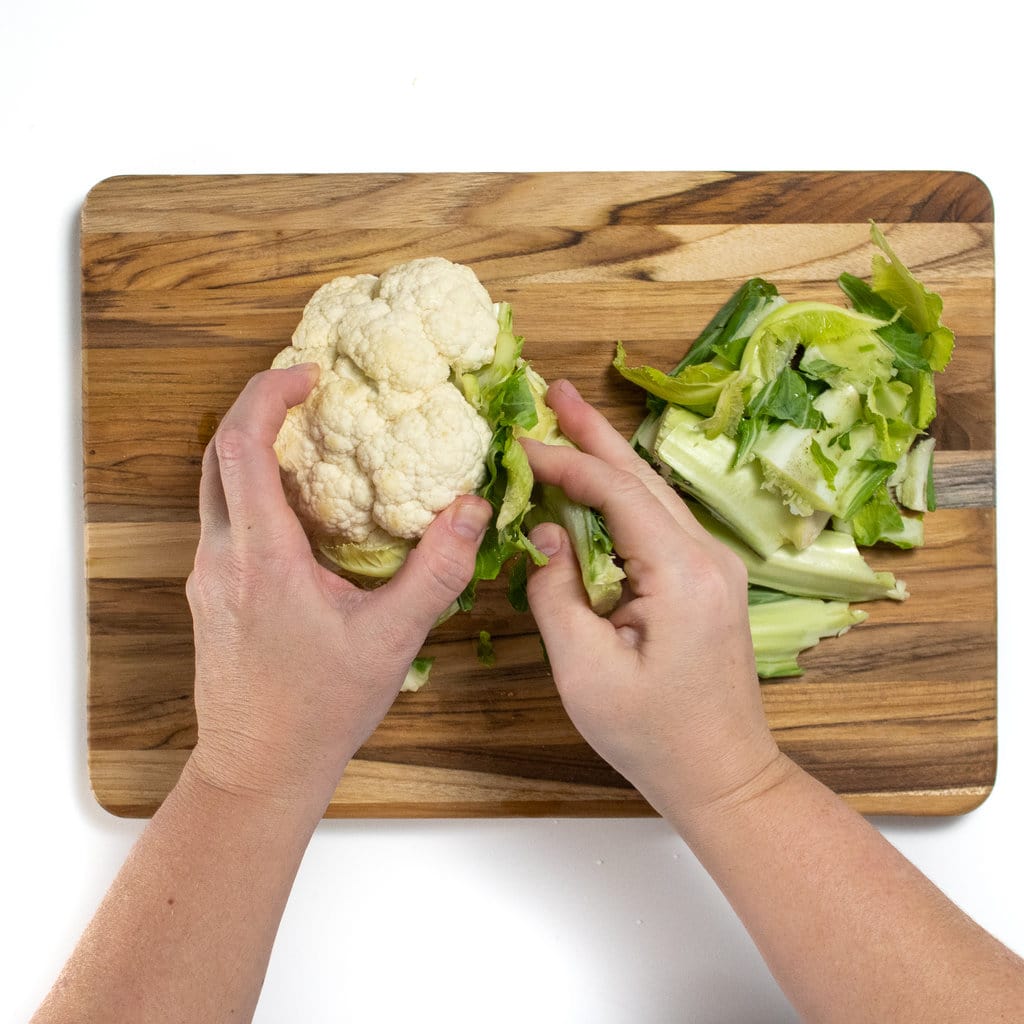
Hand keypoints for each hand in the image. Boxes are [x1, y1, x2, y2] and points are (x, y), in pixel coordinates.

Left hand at [185, 365, 490, 807]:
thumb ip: (436, 571)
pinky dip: (254, 489)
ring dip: (252, 449)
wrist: (257, 769)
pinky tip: (301, 510)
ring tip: (309, 441)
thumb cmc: (319, 710)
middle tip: (306, 393)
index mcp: (261, 556)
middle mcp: (222, 556)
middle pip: (216, 453)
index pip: (240, 445)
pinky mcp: (210, 594)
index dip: (266, 394)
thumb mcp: (391, 639)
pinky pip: (224, 519)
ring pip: (214, 486)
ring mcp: (208, 575)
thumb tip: (473, 510)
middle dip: (256, 409)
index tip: (307, 375)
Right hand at [522, 380, 784, 829]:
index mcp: (682, 574)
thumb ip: (556, 595)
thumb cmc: (652, 735)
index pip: (616, 493)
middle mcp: (707, 557)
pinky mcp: (708, 581)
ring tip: (571, 421)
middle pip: (642, 478)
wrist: (722, 774)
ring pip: (654, 495)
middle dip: (594, 433)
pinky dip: (624, 495)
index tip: (518, 441)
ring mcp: (714, 567)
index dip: (563, 462)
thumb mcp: (586, 671)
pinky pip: (660, 522)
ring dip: (611, 459)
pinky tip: (599, 483)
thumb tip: (545, 535)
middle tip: (554, 389)